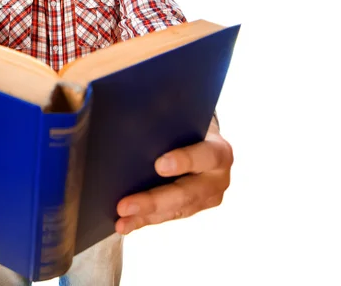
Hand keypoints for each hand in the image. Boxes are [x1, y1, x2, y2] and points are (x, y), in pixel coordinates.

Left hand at [115, 125, 232, 234]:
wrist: (200, 135)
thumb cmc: (186, 121)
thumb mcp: (184, 116)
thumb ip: (167, 117)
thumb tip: (132, 115)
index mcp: (219, 151)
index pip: (205, 156)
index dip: (184, 161)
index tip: (159, 165)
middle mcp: (217, 178)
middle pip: (186, 193)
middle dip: (153, 200)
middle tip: (124, 204)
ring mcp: (206, 198)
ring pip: (174, 210)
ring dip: (144, 215)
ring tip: (120, 219)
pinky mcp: (192, 209)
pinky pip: (166, 216)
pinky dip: (143, 220)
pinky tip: (124, 224)